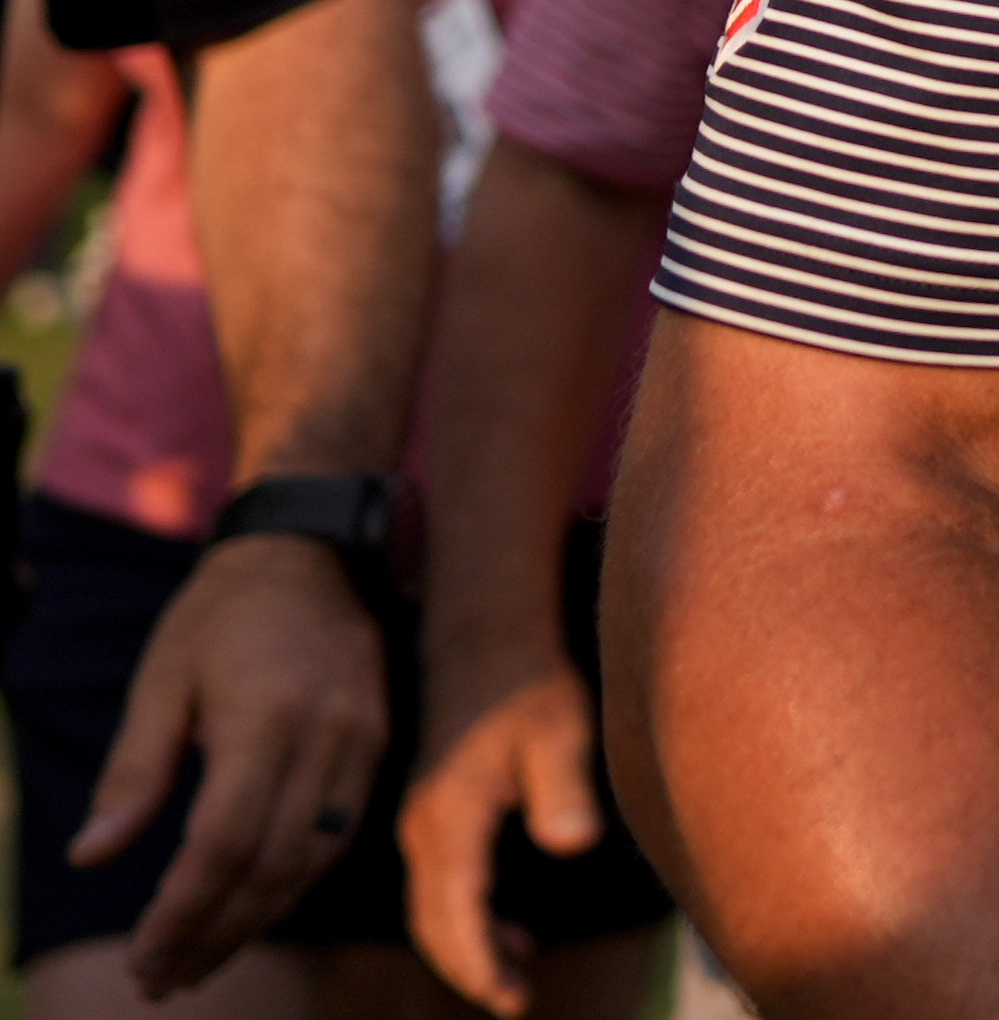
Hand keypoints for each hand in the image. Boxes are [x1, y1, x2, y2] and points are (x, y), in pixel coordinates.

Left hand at [75, 531, 388, 995]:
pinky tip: (255, 905)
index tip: (145, 958)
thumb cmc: (220, 613)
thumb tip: (91, 857)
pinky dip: (296, 881)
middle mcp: (327, 735)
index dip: (182, 913)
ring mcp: (364, 740)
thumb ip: (132, 772)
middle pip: (273, 865)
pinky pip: (341, 833)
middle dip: (216, 933)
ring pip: (315, 859)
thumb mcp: (161, 681)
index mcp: (267, 717)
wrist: (313, 549)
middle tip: (165, 978)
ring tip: (202, 957)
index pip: (223, 844)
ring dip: (257, 919)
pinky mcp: (380, 742)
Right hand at [402, 645, 605, 1015]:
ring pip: (431, 908)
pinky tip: (510, 933)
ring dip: (466, 948)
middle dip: (469, 969)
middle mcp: (422, 828)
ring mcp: (420, 822)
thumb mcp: (560, 731)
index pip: (455, 913)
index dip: (479, 964)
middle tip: (516, 1003)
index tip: (510, 999)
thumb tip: (573, 844)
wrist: (486, 640)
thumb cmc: (531, 685)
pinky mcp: (431, 815)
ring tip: (516, 978)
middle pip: (433, 923)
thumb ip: (564, 790)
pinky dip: (465, 919)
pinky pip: (438, 885)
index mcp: (450, 817)